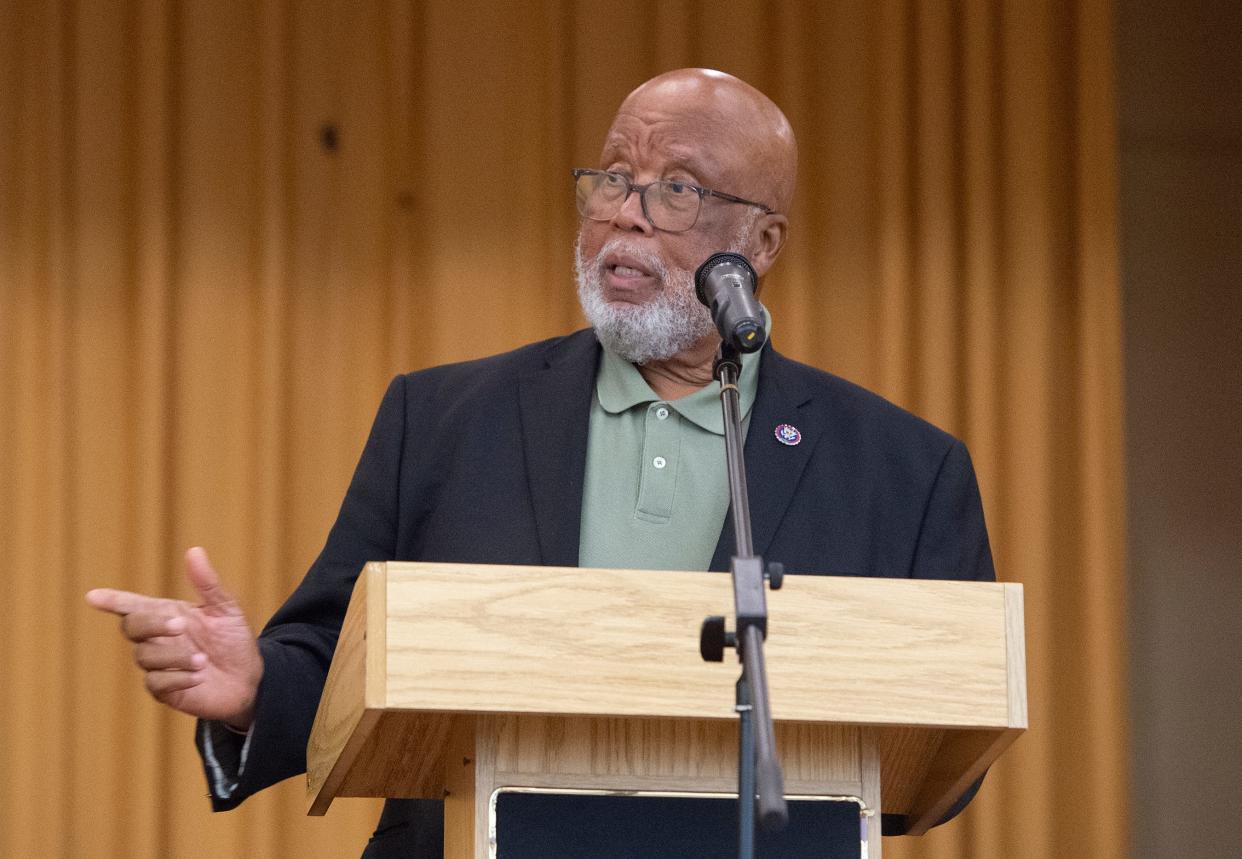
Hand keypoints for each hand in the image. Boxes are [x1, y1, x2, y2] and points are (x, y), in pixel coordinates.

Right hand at [86, 547, 263, 729]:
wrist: (249, 678)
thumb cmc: (234, 640)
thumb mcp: (226, 609)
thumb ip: (208, 583)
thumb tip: (194, 551)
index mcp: (168, 614)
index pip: (132, 606)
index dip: (112, 600)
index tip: (93, 596)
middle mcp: (158, 638)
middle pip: (132, 627)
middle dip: (152, 624)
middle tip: (181, 626)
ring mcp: (158, 664)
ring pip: (145, 656)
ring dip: (175, 656)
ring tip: (203, 659)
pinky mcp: (164, 690)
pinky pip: (156, 683)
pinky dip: (177, 678)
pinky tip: (198, 677)